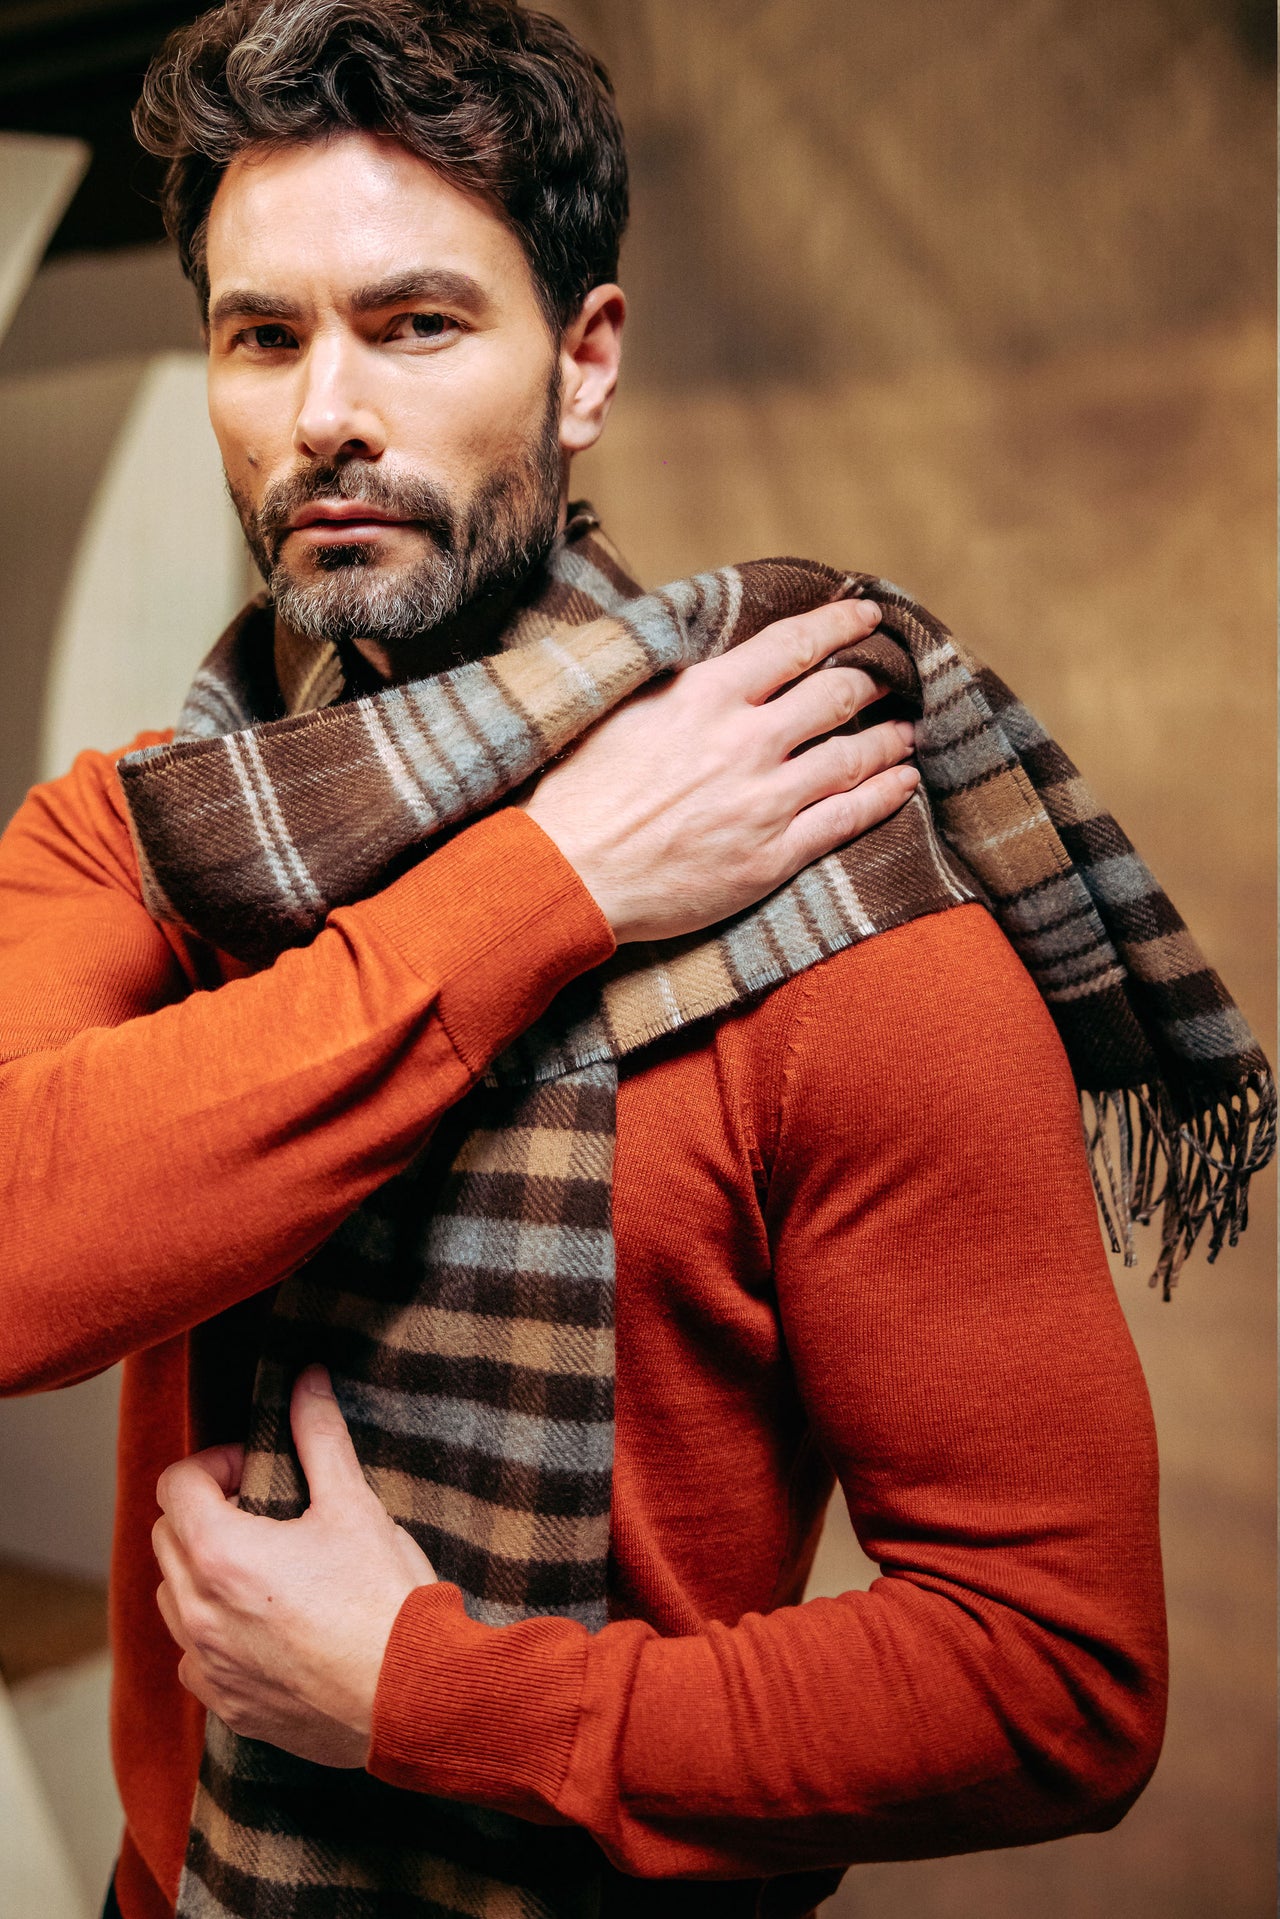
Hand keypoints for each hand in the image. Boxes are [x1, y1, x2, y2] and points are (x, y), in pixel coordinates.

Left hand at [152, 1365, 434, 1767]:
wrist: (413, 1699)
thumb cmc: (384, 1601)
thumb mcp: (354, 1505)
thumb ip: (319, 1436)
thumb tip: (307, 1379)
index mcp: (221, 1554)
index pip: (175, 1486)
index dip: (213, 1465)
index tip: (254, 1471)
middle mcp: (199, 1613)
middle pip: (167, 1538)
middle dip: (204, 1513)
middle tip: (262, 1510)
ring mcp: (209, 1665)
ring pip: (173, 1600)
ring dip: (202, 1572)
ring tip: (263, 1567)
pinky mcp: (228, 1706)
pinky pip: (194, 1658)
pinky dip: (214, 1633)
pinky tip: (266, 1626)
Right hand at [522, 598, 916, 942]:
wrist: (566, 873)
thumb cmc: (577, 793)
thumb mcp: (620, 709)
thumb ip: (674, 680)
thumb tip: (706, 655)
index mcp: (706, 696)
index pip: (793, 646)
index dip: (839, 627)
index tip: (867, 618)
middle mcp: (745, 743)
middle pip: (835, 697)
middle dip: (872, 682)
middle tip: (890, 678)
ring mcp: (764, 802)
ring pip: (851, 758)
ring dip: (888, 740)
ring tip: (907, 732)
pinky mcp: (770, 857)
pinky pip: (845, 819)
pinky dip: (882, 796)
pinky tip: (903, 783)